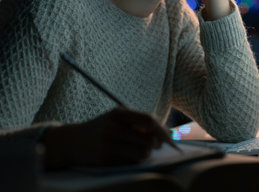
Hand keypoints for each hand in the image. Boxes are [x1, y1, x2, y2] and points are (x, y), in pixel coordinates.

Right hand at [41, 108, 170, 169]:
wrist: (71, 142)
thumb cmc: (101, 127)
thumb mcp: (116, 117)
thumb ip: (138, 121)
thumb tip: (163, 133)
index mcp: (118, 114)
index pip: (148, 120)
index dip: (161, 129)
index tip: (169, 136)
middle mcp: (113, 129)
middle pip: (148, 139)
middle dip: (155, 144)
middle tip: (154, 145)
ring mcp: (109, 146)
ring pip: (142, 153)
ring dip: (145, 154)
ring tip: (138, 149)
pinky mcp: (106, 161)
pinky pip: (131, 163)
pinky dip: (134, 160)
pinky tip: (127, 156)